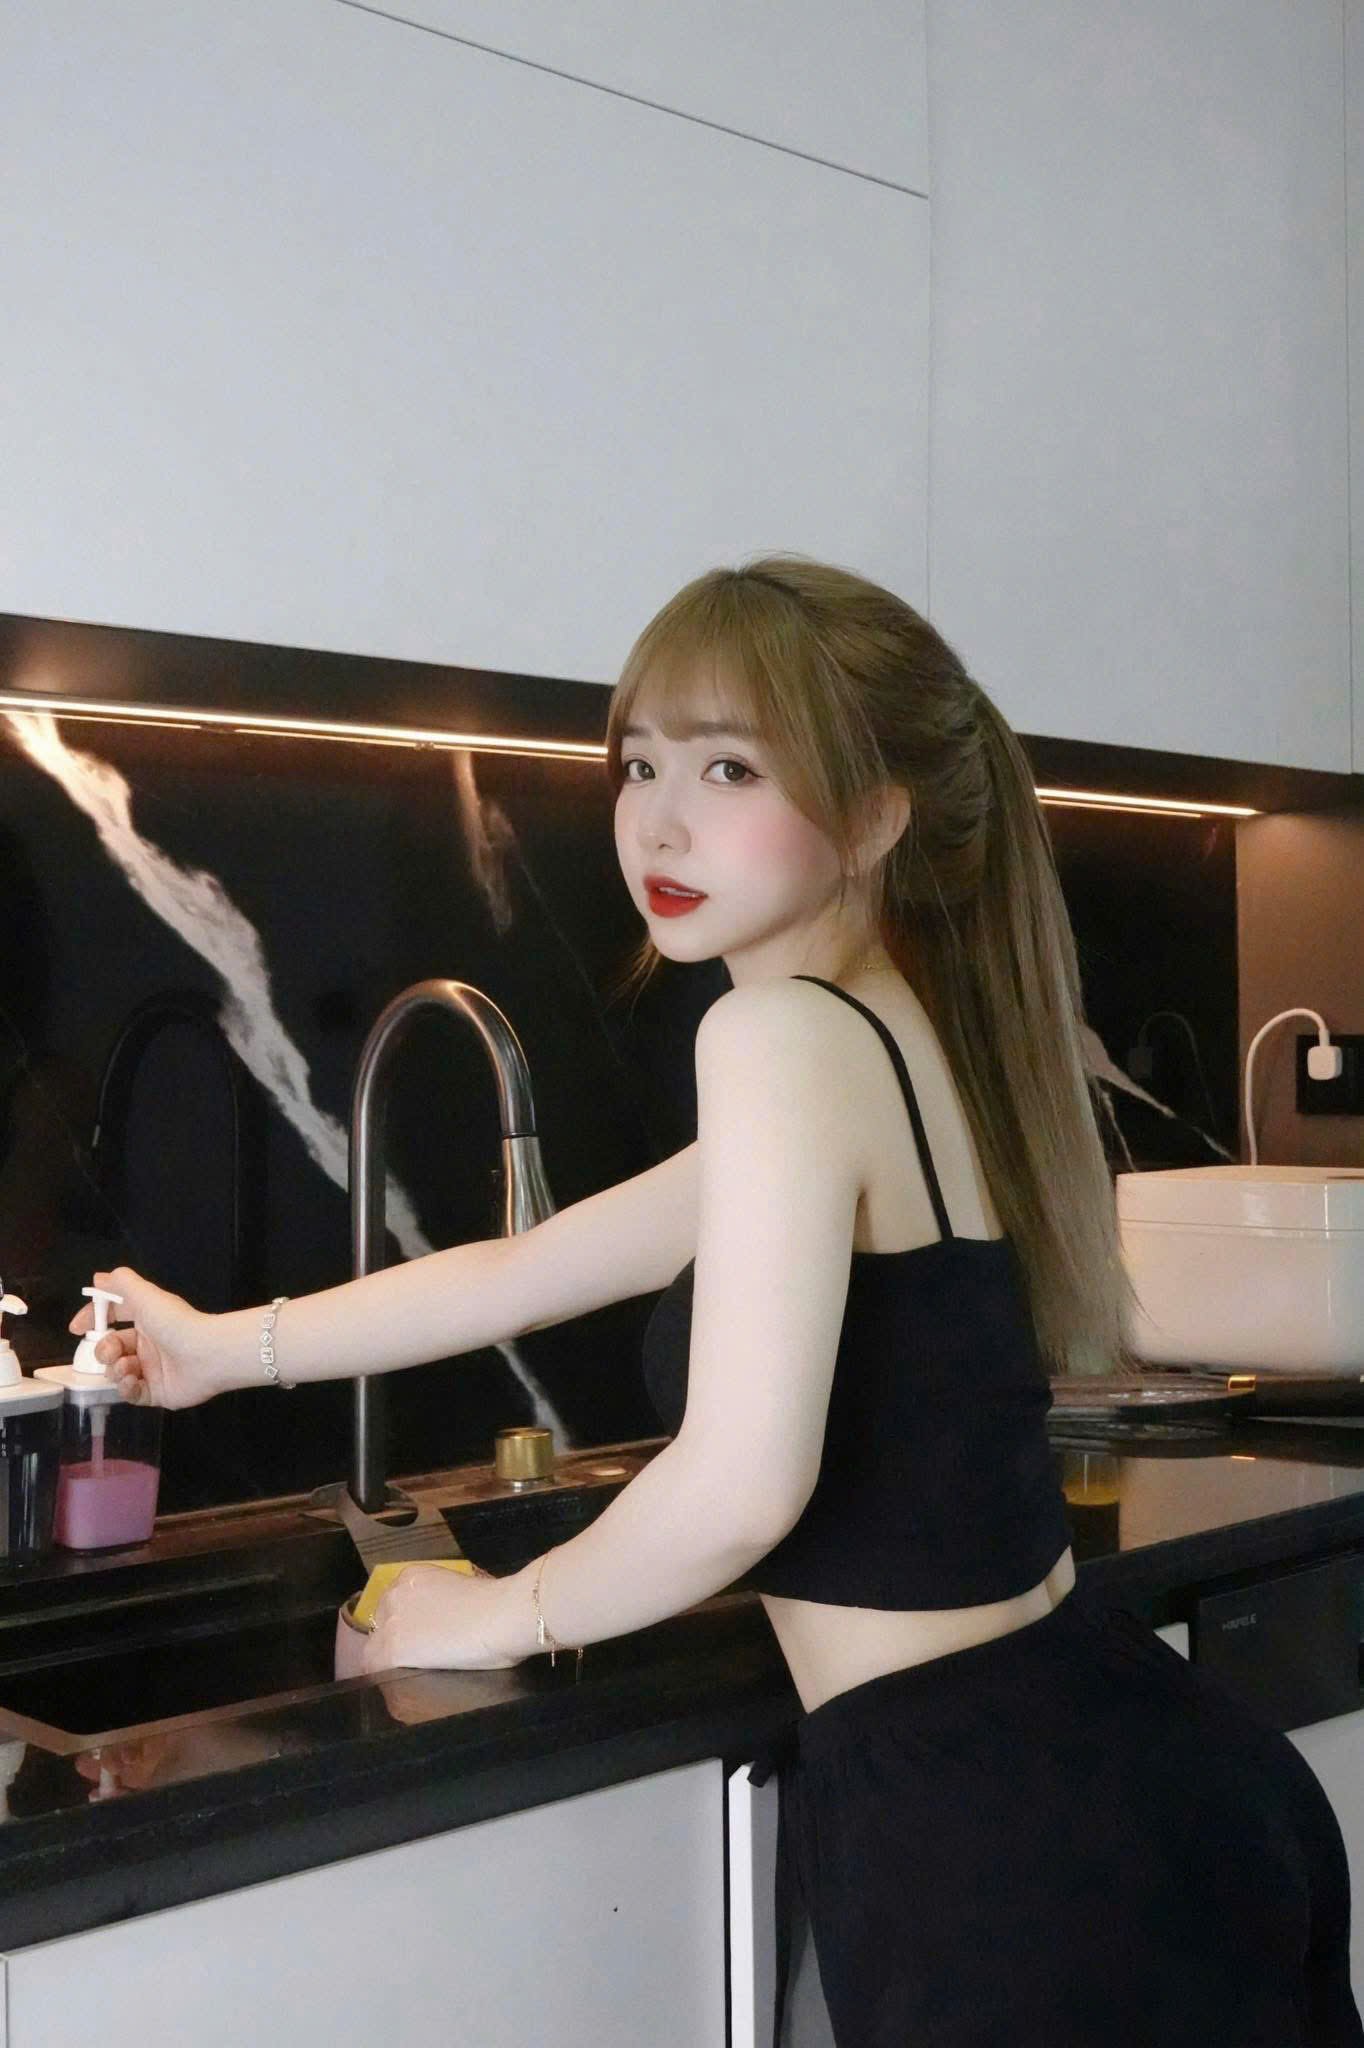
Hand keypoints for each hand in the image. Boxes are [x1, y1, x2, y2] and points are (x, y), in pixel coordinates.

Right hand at [68, 1266, 221, 1409]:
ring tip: (127, 1367)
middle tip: (112, 1352)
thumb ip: (121, 1284)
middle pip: (110, 1350)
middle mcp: (147, 1345)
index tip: (76, 1328)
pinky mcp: (157, 1393)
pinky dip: (127, 1388)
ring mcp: (152, 1370)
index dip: (92, 1322)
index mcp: (145, 1321)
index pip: (112, 1320)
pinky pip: (131, 1394)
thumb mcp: (146, 1296)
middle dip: (104, 1351)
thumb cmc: (177, 1323)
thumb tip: (99, 1278)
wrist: (207, 1355)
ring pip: (117, 1372)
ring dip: (115, 1370)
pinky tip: (131, 1381)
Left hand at [360, 1562, 526, 1674]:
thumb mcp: (461, 1587)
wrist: (501, 1615)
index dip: (404, 1623)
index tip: (418, 1635)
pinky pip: (374, 1666)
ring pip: (375, 1645)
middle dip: (396, 1638)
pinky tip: (398, 1684)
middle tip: (419, 1654)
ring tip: (411, 1672)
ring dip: (390, 1658)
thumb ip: (442, 1600)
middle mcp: (395, 1593)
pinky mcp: (393, 1649)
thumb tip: (444, 1619)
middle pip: (381, 1623)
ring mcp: (392, 1621)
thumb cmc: (496, 1602)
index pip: (393, 1604)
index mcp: (413, 1575)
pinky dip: (383, 1676)